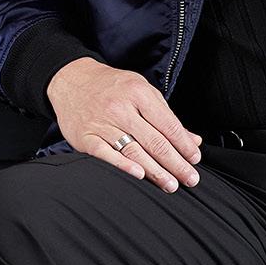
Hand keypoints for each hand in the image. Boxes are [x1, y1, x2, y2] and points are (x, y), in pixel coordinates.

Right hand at [46, 58, 202, 191]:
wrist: (70, 80)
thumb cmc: (111, 87)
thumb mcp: (142, 91)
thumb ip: (166, 116)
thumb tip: (192, 139)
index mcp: (139, 93)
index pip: (168, 125)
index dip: (184, 145)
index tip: (195, 159)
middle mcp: (121, 108)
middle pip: (154, 141)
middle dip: (176, 163)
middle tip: (190, 178)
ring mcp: (102, 123)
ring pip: (134, 151)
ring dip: (155, 171)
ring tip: (171, 185)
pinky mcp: (86, 137)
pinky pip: (106, 154)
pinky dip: (123, 165)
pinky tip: (138, 175)